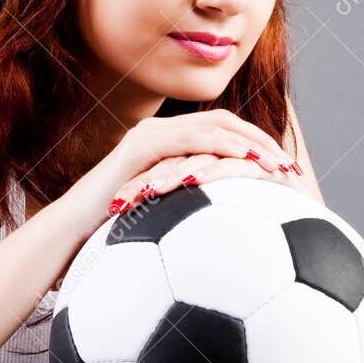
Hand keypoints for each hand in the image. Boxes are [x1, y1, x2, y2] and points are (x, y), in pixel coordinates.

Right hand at [52, 109, 303, 240]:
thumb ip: (189, 218)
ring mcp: (151, 135)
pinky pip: (190, 138)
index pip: (222, 135)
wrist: (72, 235)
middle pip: (225, 123)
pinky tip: (246, 164)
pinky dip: (222, 146)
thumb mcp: (161, 223)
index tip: (286, 173)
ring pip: (213, 126)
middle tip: (290, 167)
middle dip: (262, 142)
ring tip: (277, 166)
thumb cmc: (113, 237)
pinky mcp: (142, 145)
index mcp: (168, 147)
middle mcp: (161, 133)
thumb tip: (224, 239)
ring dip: (250, 143)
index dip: (257, 148)